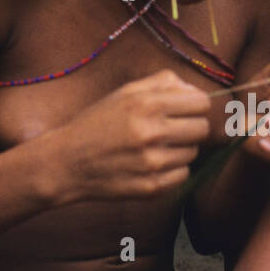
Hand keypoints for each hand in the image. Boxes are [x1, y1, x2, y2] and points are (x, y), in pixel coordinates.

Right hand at [33, 69, 210, 204]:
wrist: (67, 162)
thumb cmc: (97, 123)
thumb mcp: (125, 93)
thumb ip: (162, 83)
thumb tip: (194, 90)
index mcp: (146, 104)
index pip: (202, 103)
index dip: (195, 105)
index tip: (184, 110)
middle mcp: (151, 133)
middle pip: (202, 128)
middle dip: (190, 127)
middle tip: (169, 129)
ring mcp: (152, 163)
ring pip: (193, 152)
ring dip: (179, 149)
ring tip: (154, 147)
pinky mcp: (152, 187)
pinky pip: (183, 175)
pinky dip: (172, 170)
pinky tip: (151, 164)